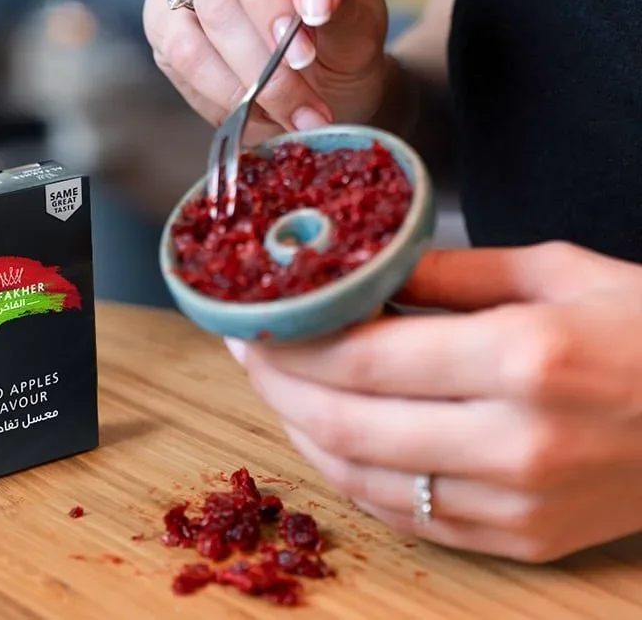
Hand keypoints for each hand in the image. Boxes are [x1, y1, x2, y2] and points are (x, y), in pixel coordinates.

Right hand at [142, 0, 388, 142]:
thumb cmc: (338, 48)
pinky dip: (225, 94)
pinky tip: (255, 109)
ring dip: (251, 77)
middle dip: (271, 45)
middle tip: (305, 74)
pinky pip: (182, 55)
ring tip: (292, 111)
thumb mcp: (358, 29)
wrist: (317, 89)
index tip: (318, 14)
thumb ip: (343, 6)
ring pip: (206, 20)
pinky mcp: (162, 20)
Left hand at [226, 241, 641, 561]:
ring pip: (362, 479)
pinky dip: (352, 477)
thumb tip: (364, 268)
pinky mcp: (524, 541)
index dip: (291, 343)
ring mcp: (518, 505)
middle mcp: (515, 443)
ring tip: (279, 391)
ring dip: (303, 433)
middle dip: (277, 386)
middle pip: (344, 423)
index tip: (256, 319)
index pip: (362, 359)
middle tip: (252, 351)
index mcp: (523, 358)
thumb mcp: (557, 270)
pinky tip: (331, 439)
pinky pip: (406, 517)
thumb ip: (449, 272)